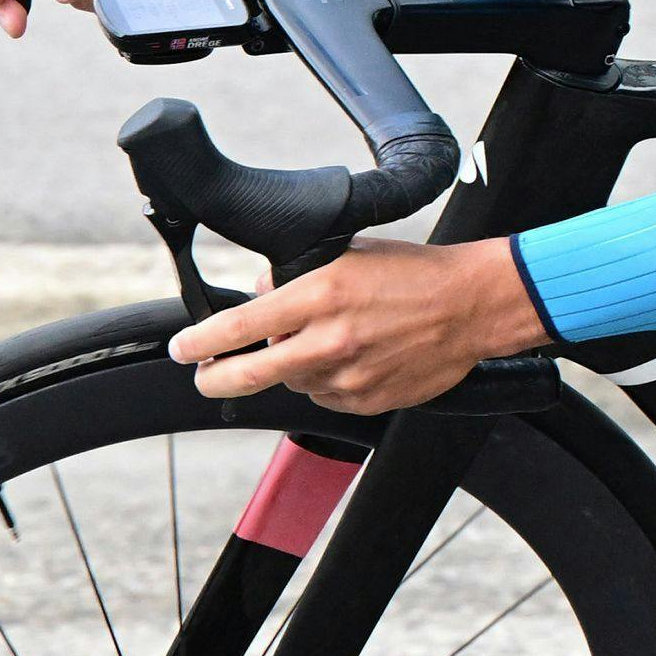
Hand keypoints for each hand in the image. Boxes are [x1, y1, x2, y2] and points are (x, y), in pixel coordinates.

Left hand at [168, 238, 550, 414]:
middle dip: (215, 377)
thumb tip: (260, 294)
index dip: (201, 342)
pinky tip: (353, 358)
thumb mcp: (349, 255)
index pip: (241, 326)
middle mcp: (330, 339)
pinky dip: (327, 382)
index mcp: (321, 294)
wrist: (472, 306)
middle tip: (203, 376)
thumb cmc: (415, 272)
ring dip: (292, 369)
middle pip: (251, 374)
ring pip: (294, 383)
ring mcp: (350, 375)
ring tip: (324, 342)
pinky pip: (327, 397)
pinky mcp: (369, 400)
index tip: (183, 349)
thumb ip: (298, 278)